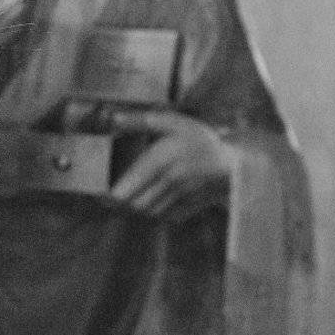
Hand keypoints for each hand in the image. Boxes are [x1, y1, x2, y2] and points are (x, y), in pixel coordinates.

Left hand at [110, 111, 231, 219]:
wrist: (234, 162)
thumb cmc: (199, 139)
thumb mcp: (173, 122)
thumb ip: (141, 121)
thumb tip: (114, 118)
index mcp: (162, 158)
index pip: (127, 188)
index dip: (109, 196)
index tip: (100, 194)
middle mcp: (170, 180)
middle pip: (133, 205)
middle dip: (118, 205)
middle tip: (108, 199)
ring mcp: (180, 197)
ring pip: (146, 213)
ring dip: (133, 209)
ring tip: (126, 200)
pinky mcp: (187, 208)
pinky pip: (161, 216)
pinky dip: (151, 213)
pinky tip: (149, 202)